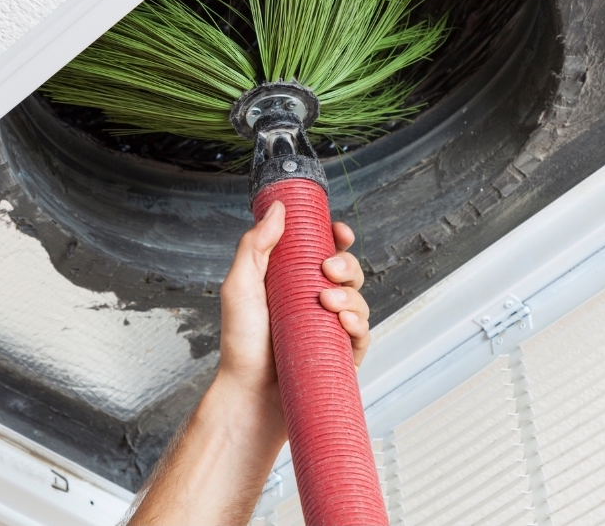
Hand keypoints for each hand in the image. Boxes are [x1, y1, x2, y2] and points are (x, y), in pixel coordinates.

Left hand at [126, 201, 371, 524]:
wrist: (248, 396)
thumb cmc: (241, 344)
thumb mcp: (240, 286)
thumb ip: (256, 245)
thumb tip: (278, 208)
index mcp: (294, 281)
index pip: (324, 250)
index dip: (337, 237)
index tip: (339, 232)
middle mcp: (315, 301)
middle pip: (348, 270)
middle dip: (346, 264)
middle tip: (328, 269)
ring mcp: (330, 328)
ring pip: (359, 299)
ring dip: (351, 293)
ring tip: (327, 301)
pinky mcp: (342, 355)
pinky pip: (363, 334)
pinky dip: (359, 323)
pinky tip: (345, 321)